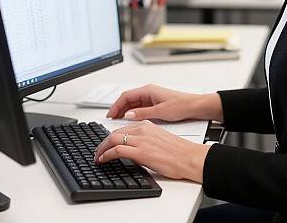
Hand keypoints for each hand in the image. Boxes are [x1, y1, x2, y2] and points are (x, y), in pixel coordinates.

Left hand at [94, 120, 211, 181]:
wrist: (189, 157)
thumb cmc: (179, 152)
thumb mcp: (160, 140)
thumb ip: (146, 140)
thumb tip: (136, 150)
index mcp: (148, 125)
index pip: (123, 128)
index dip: (112, 137)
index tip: (107, 144)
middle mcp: (143, 129)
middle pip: (115, 132)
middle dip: (103, 142)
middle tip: (98, 151)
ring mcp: (141, 140)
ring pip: (113, 139)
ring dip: (101, 148)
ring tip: (98, 156)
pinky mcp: (140, 152)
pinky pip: (116, 150)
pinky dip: (106, 154)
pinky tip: (103, 160)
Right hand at [106, 84, 222, 121]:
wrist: (194, 106)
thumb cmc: (181, 105)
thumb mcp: (160, 111)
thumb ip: (143, 113)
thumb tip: (128, 115)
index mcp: (148, 90)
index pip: (126, 96)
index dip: (116, 105)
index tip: (110, 114)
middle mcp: (149, 92)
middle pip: (128, 99)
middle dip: (118, 109)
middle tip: (111, 120)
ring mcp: (151, 98)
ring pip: (133, 104)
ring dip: (124, 111)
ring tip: (118, 122)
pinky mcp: (155, 104)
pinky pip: (139, 107)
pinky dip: (132, 113)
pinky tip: (130, 121)